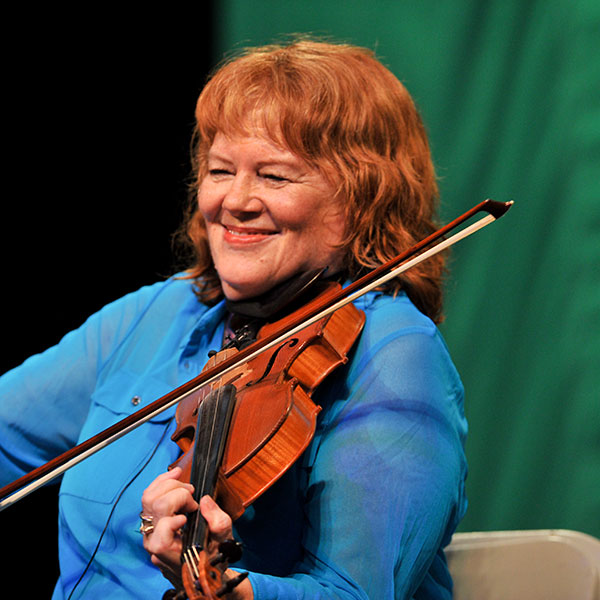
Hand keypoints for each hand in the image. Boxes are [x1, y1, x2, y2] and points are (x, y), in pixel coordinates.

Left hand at [141, 468, 252, 598]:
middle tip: (193, 498)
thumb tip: (205, 500)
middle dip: (178, 494)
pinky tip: (175, 475)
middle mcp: (153, 541)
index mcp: (169, 553)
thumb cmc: (210, 556)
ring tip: (187, 486)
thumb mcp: (223, 542)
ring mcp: (148, 529)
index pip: (160, 538)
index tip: (191, 515)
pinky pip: (149, 496)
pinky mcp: (149, 518)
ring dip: (170, 485)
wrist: (198, 565)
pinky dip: (163, 482)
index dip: (173, 522)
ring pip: (148, 498)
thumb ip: (218, 523)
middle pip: (155, 507)